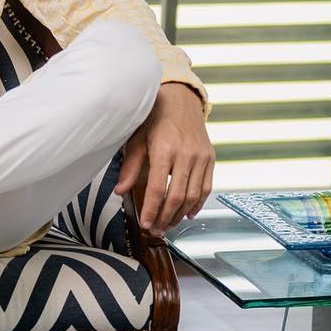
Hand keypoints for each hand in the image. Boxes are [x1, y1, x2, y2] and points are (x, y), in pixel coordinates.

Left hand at [116, 82, 213, 235]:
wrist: (181, 100)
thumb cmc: (155, 118)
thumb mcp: (137, 139)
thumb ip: (130, 167)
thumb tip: (120, 191)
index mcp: (164, 149)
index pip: (158, 189)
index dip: (152, 211)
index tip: (145, 224)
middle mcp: (186, 154)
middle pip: (177, 197)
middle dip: (165, 218)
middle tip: (156, 231)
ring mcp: (201, 157)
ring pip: (193, 196)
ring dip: (180, 215)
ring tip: (168, 225)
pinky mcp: (210, 158)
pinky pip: (206, 187)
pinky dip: (197, 204)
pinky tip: (187, 213)